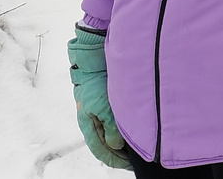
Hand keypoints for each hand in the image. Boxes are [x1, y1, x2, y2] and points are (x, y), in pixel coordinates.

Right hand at [68, 28, 130, 169]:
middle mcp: (92, 119)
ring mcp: (97, 111)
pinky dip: (122, 130)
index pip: (100, 150)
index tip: (128, 165)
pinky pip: (113, 122)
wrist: (93, 57)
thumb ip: (110, 127)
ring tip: (135, 147)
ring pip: (109, 134)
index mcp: (87, 124)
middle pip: (105, 144)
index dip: (114, 160)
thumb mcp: (103, 106)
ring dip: (121, 142)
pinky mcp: (105, 102)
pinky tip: (132, 129)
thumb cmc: (95, 80)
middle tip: (134, 159)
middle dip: (118, 154)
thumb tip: (116, 145)